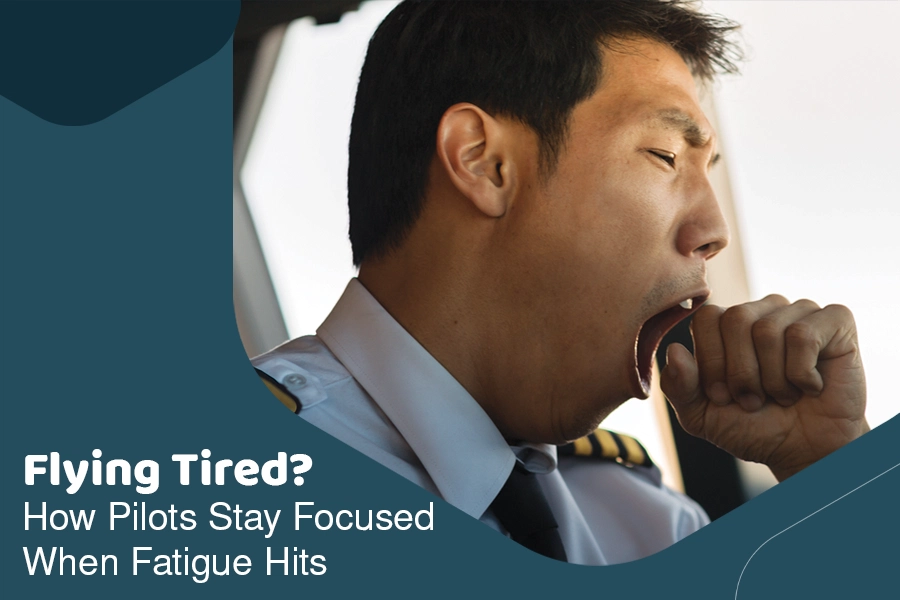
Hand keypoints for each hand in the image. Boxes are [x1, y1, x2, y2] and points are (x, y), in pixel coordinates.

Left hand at [660, 294, 868, 480]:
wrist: (805, 451)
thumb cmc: (753, 427)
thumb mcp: (701, 416)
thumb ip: (678, 386)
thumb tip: (674, 351)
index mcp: (728, 324)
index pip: (707, 318)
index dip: (712, 361)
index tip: (723, 395)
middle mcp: (763, 310)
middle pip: (735, 319)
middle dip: (741, 373)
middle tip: (755, 399)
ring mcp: (800, 311)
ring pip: (768, 330)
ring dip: (773, 379)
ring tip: (784, 395)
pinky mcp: (836, 320)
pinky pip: (804, 335)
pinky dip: (802, 374)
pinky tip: (811, 386)